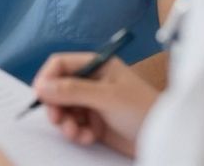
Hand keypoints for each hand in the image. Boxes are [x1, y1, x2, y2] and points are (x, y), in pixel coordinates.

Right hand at [32, 53, 159, 157]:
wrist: (163, 138)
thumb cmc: (143, 110)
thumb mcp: (107, 97)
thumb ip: (73, 90)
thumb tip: (41, 86)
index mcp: (97, 65)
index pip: (61, 64)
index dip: (48, 77)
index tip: (40, 94)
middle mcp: (92, 82)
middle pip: (58, 89)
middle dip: (56, 106)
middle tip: (57, 120)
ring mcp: (93, 103)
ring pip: (64, 110)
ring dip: (66, 123)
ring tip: (76, 133)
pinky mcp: (95, 122)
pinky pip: (74, 125)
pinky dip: (77, 133)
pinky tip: (88, 138)